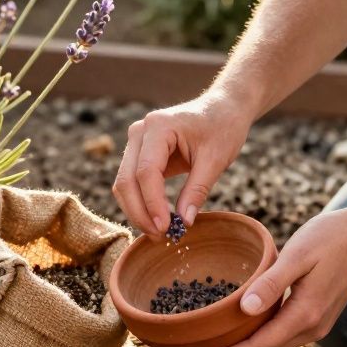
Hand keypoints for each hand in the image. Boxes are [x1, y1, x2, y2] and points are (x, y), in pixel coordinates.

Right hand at [113, 94, 252, 237]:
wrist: (223, 109)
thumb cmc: (222, 128)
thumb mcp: (216, 160)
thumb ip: (197, 190)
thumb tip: (184, 223)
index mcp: (158, 126)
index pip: (146, 172)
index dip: (153, 203)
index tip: (166, 228)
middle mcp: (140, 132)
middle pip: (126, 180)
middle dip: (140, 212)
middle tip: (160, 237)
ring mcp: (136, 142)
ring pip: (124, 184)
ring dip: (137, 211)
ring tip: (160, 232)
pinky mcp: (140, 153)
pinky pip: (132, 183)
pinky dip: (141, 203)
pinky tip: (158, 219)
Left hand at [191, 206, 346, 346]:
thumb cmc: (332, 237)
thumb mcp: (298, 254)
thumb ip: (272, 283)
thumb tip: (244, 310)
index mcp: (304, 315)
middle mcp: (311, 328)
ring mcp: (316, 326)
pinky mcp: (316, 318)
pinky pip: (280, 340)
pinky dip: (257, 345)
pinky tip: (240, 338)